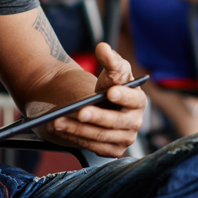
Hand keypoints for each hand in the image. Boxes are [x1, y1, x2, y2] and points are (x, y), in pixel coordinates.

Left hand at [49, 43, 146, 157]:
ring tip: (58, 121)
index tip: (110, 91)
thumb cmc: (109, 86)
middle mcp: (135, 122)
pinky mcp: (111, 150)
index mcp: (139, 101)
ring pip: (100, 136)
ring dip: (77, 129)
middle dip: (97, 117)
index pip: (134, 100)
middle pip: (115, 122)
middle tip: (79, 111)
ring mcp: (124, 138)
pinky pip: (92, 146)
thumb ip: (109, 59)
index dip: (123, 96)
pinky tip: (59, 130)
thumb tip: (102, 47)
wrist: (99, 105)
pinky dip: (74, 138)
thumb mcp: (111, 70)